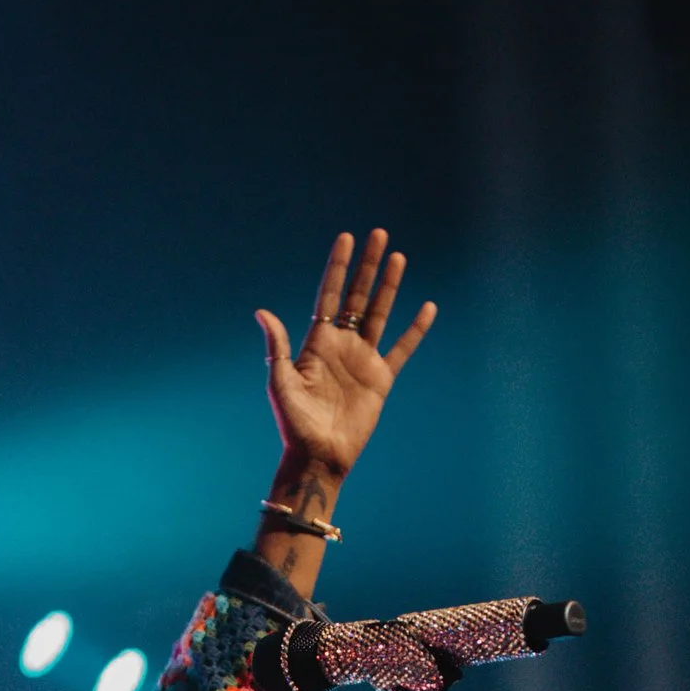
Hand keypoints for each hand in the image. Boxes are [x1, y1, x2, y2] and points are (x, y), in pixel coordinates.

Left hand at [256, 229, 435, 493]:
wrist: (319, 456)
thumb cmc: (294, 423)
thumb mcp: (280, 382)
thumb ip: (278, 346)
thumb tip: (262, 312)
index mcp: (317, 342)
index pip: (330, 295)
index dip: (338, 267)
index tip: (346, 239)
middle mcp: (342, 345)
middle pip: (358, 296)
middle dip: (367, 266)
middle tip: (378, 234)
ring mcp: (363, 360)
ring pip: (380, 313)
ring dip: (389, 286)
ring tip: (398, 257)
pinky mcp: (381, 379)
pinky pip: (402, 349)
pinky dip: (415, 329)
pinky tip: (427, 307)